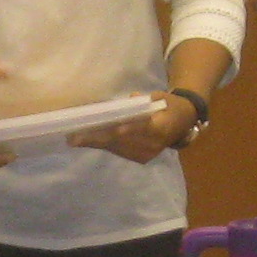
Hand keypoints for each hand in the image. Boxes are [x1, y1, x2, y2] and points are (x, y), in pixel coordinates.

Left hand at [69, 93, 197, 162]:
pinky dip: (104, 145)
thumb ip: (146, 99)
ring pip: (118, 148)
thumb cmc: (169, 106)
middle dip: (98, 138)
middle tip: (74, 137)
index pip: (141, 128)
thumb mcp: (161, 97)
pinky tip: (88, 141)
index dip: (124, 130)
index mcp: (161, 127)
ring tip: (74, 139)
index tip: (107, 130)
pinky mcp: (141, 159)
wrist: (182, 124)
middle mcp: (153, 145)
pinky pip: (119, 151)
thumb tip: (131, 99)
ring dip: (96, 143)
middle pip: (122, 141)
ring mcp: (146, 154)